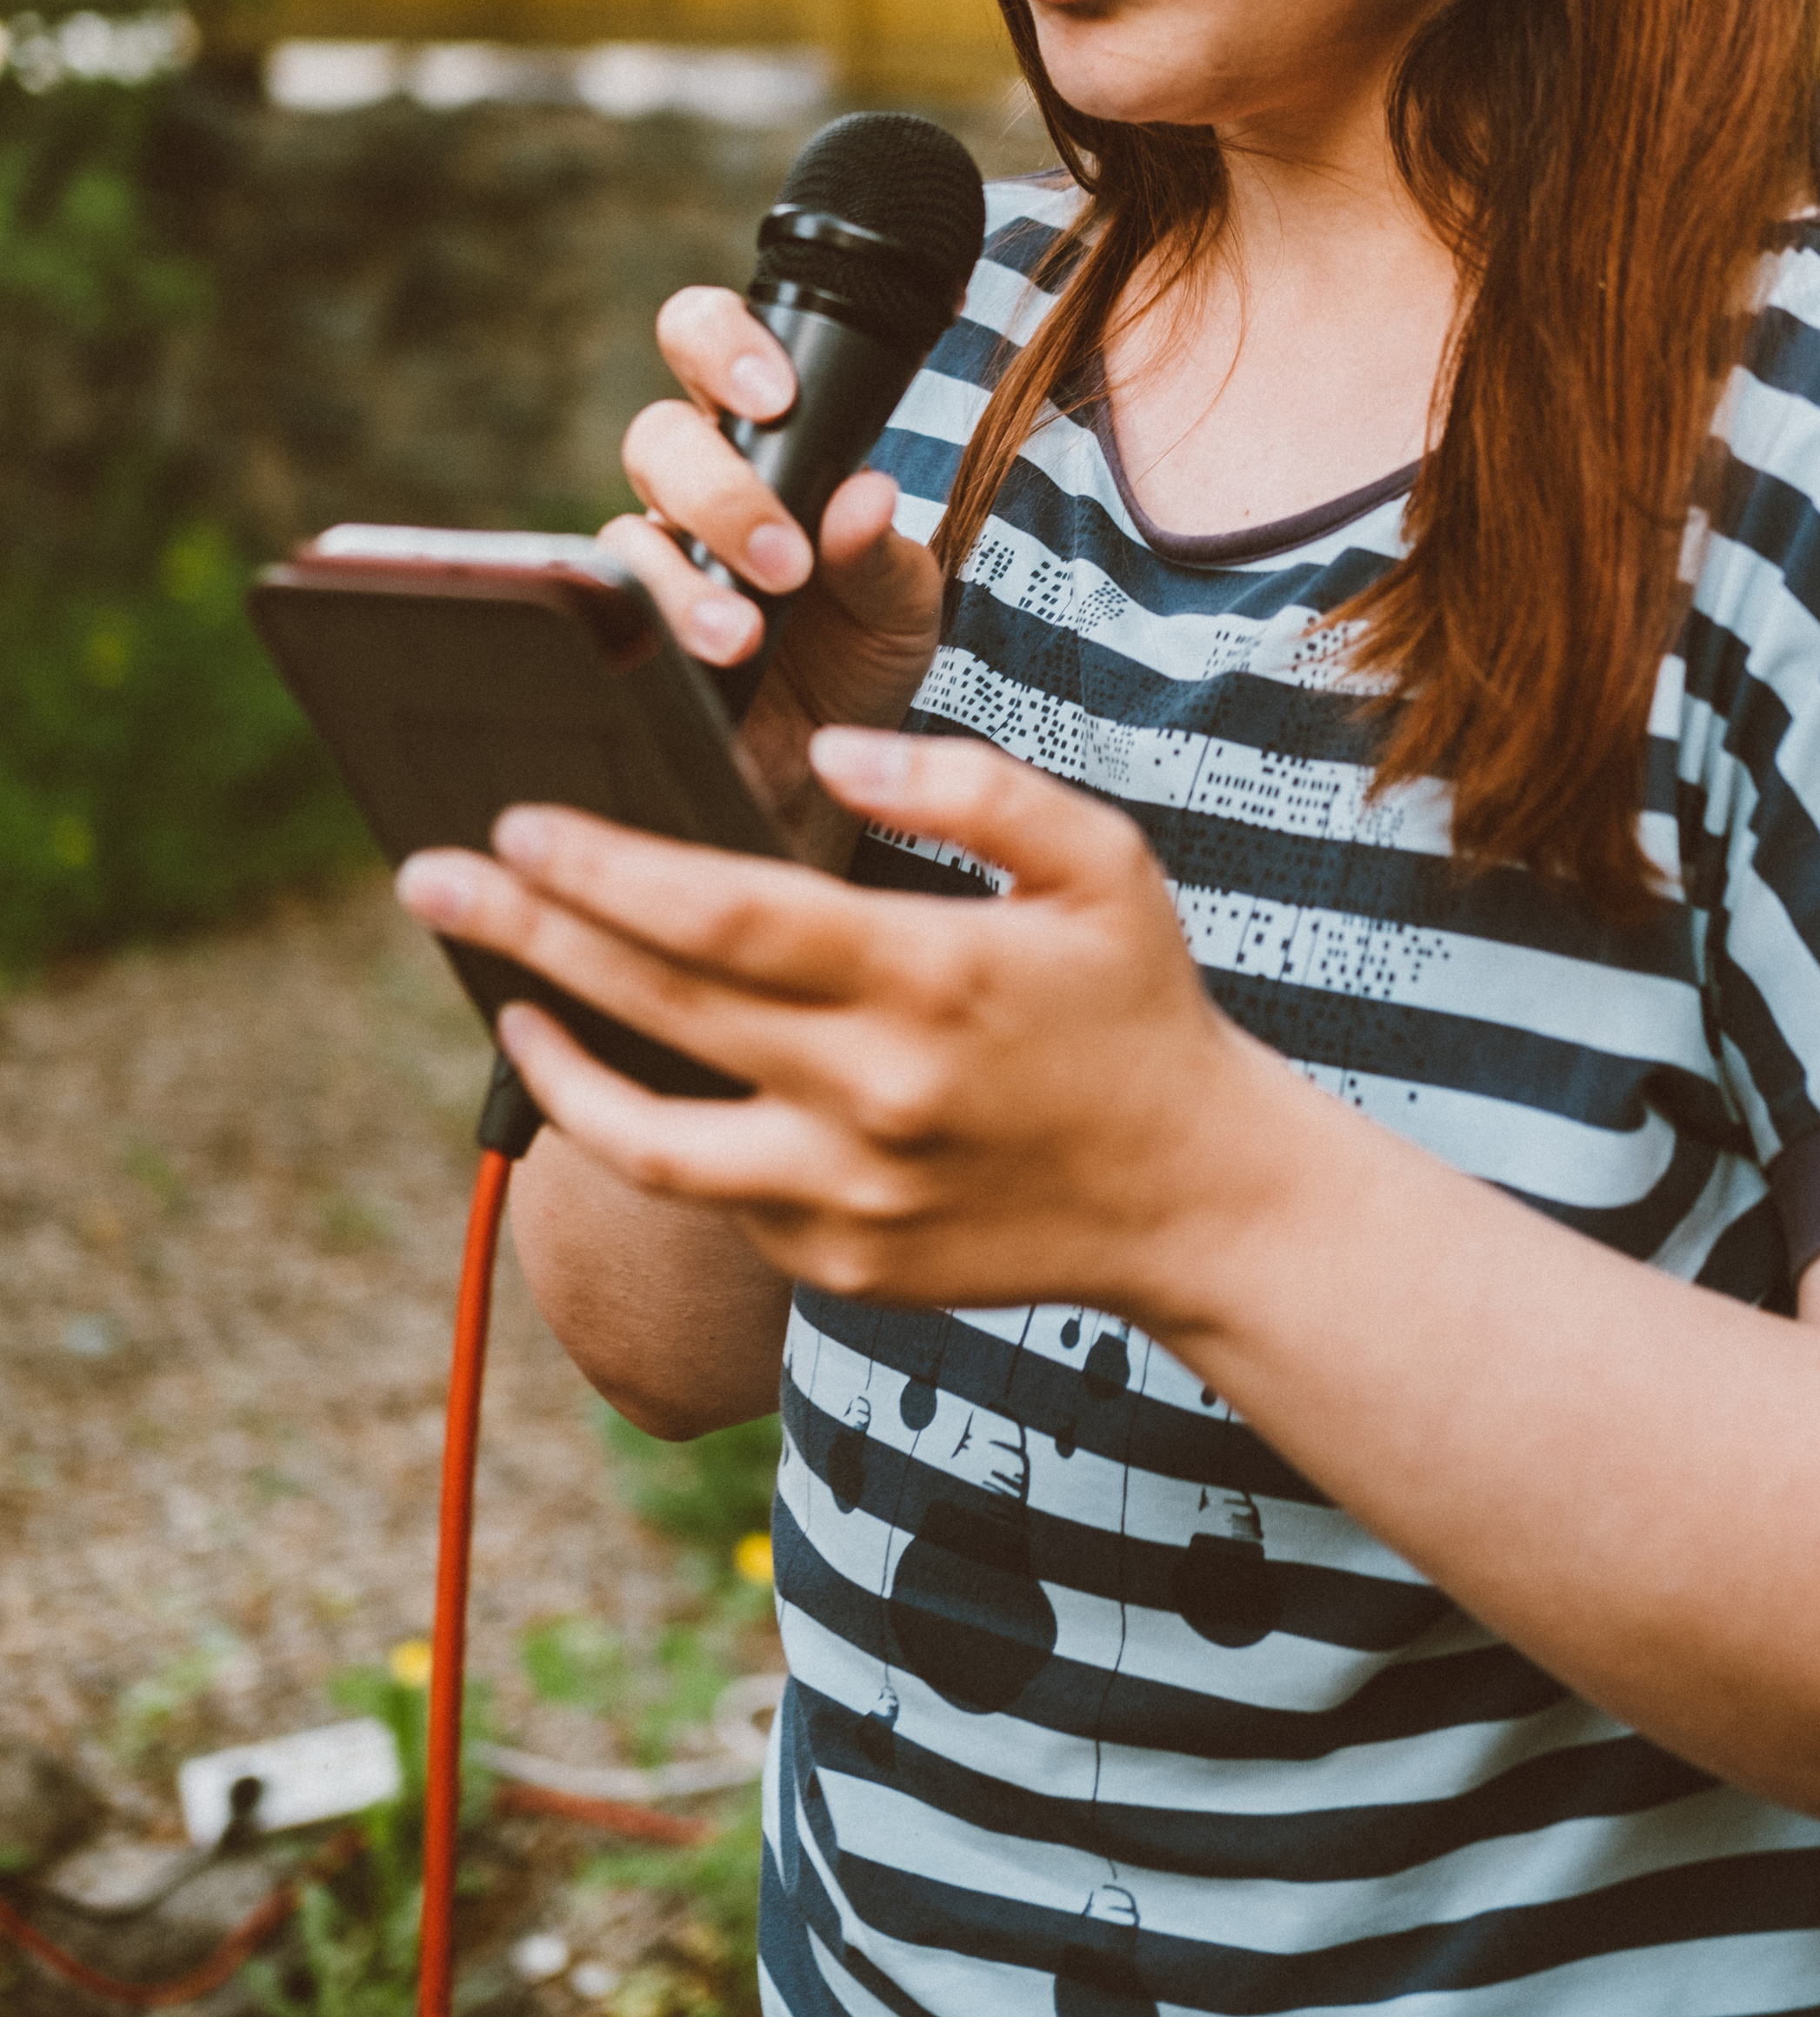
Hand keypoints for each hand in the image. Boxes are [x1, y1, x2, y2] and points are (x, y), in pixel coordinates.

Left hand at [395, 730, 1287, 1318]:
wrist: (1194, 1199)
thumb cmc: (1136, 1004)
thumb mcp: (1099, 861)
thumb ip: (971, 788)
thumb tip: (834, 752)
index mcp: (930, 980)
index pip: (727, 913)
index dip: (607, 869)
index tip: (518, 822)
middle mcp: (873, 1098)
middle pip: (658, 1006)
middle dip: (527, 935)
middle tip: (428, 878)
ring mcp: (846, 1197)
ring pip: (648, 1139)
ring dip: (554, 1062)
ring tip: (500, 998)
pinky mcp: (836, 1264)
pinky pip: (713, 1193)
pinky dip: (652, 1128)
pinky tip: (618, 1069)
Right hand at [600, 285, 944, 864]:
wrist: (826, 784)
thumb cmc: (860, 665)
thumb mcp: (900, 609)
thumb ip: (883, 555)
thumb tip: (865, 493)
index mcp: (763, 447)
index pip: (710, 343)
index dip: (723, 345)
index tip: (774, 396)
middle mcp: (692, 491)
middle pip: (658, 438)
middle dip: (718, 491)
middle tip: (782, 561)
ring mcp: (647, 565)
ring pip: (621, 531)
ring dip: (684, 582)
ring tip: (741, 637)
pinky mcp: (615, 639)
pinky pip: (596, 616)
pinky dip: (645, 634)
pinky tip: (694, 664)